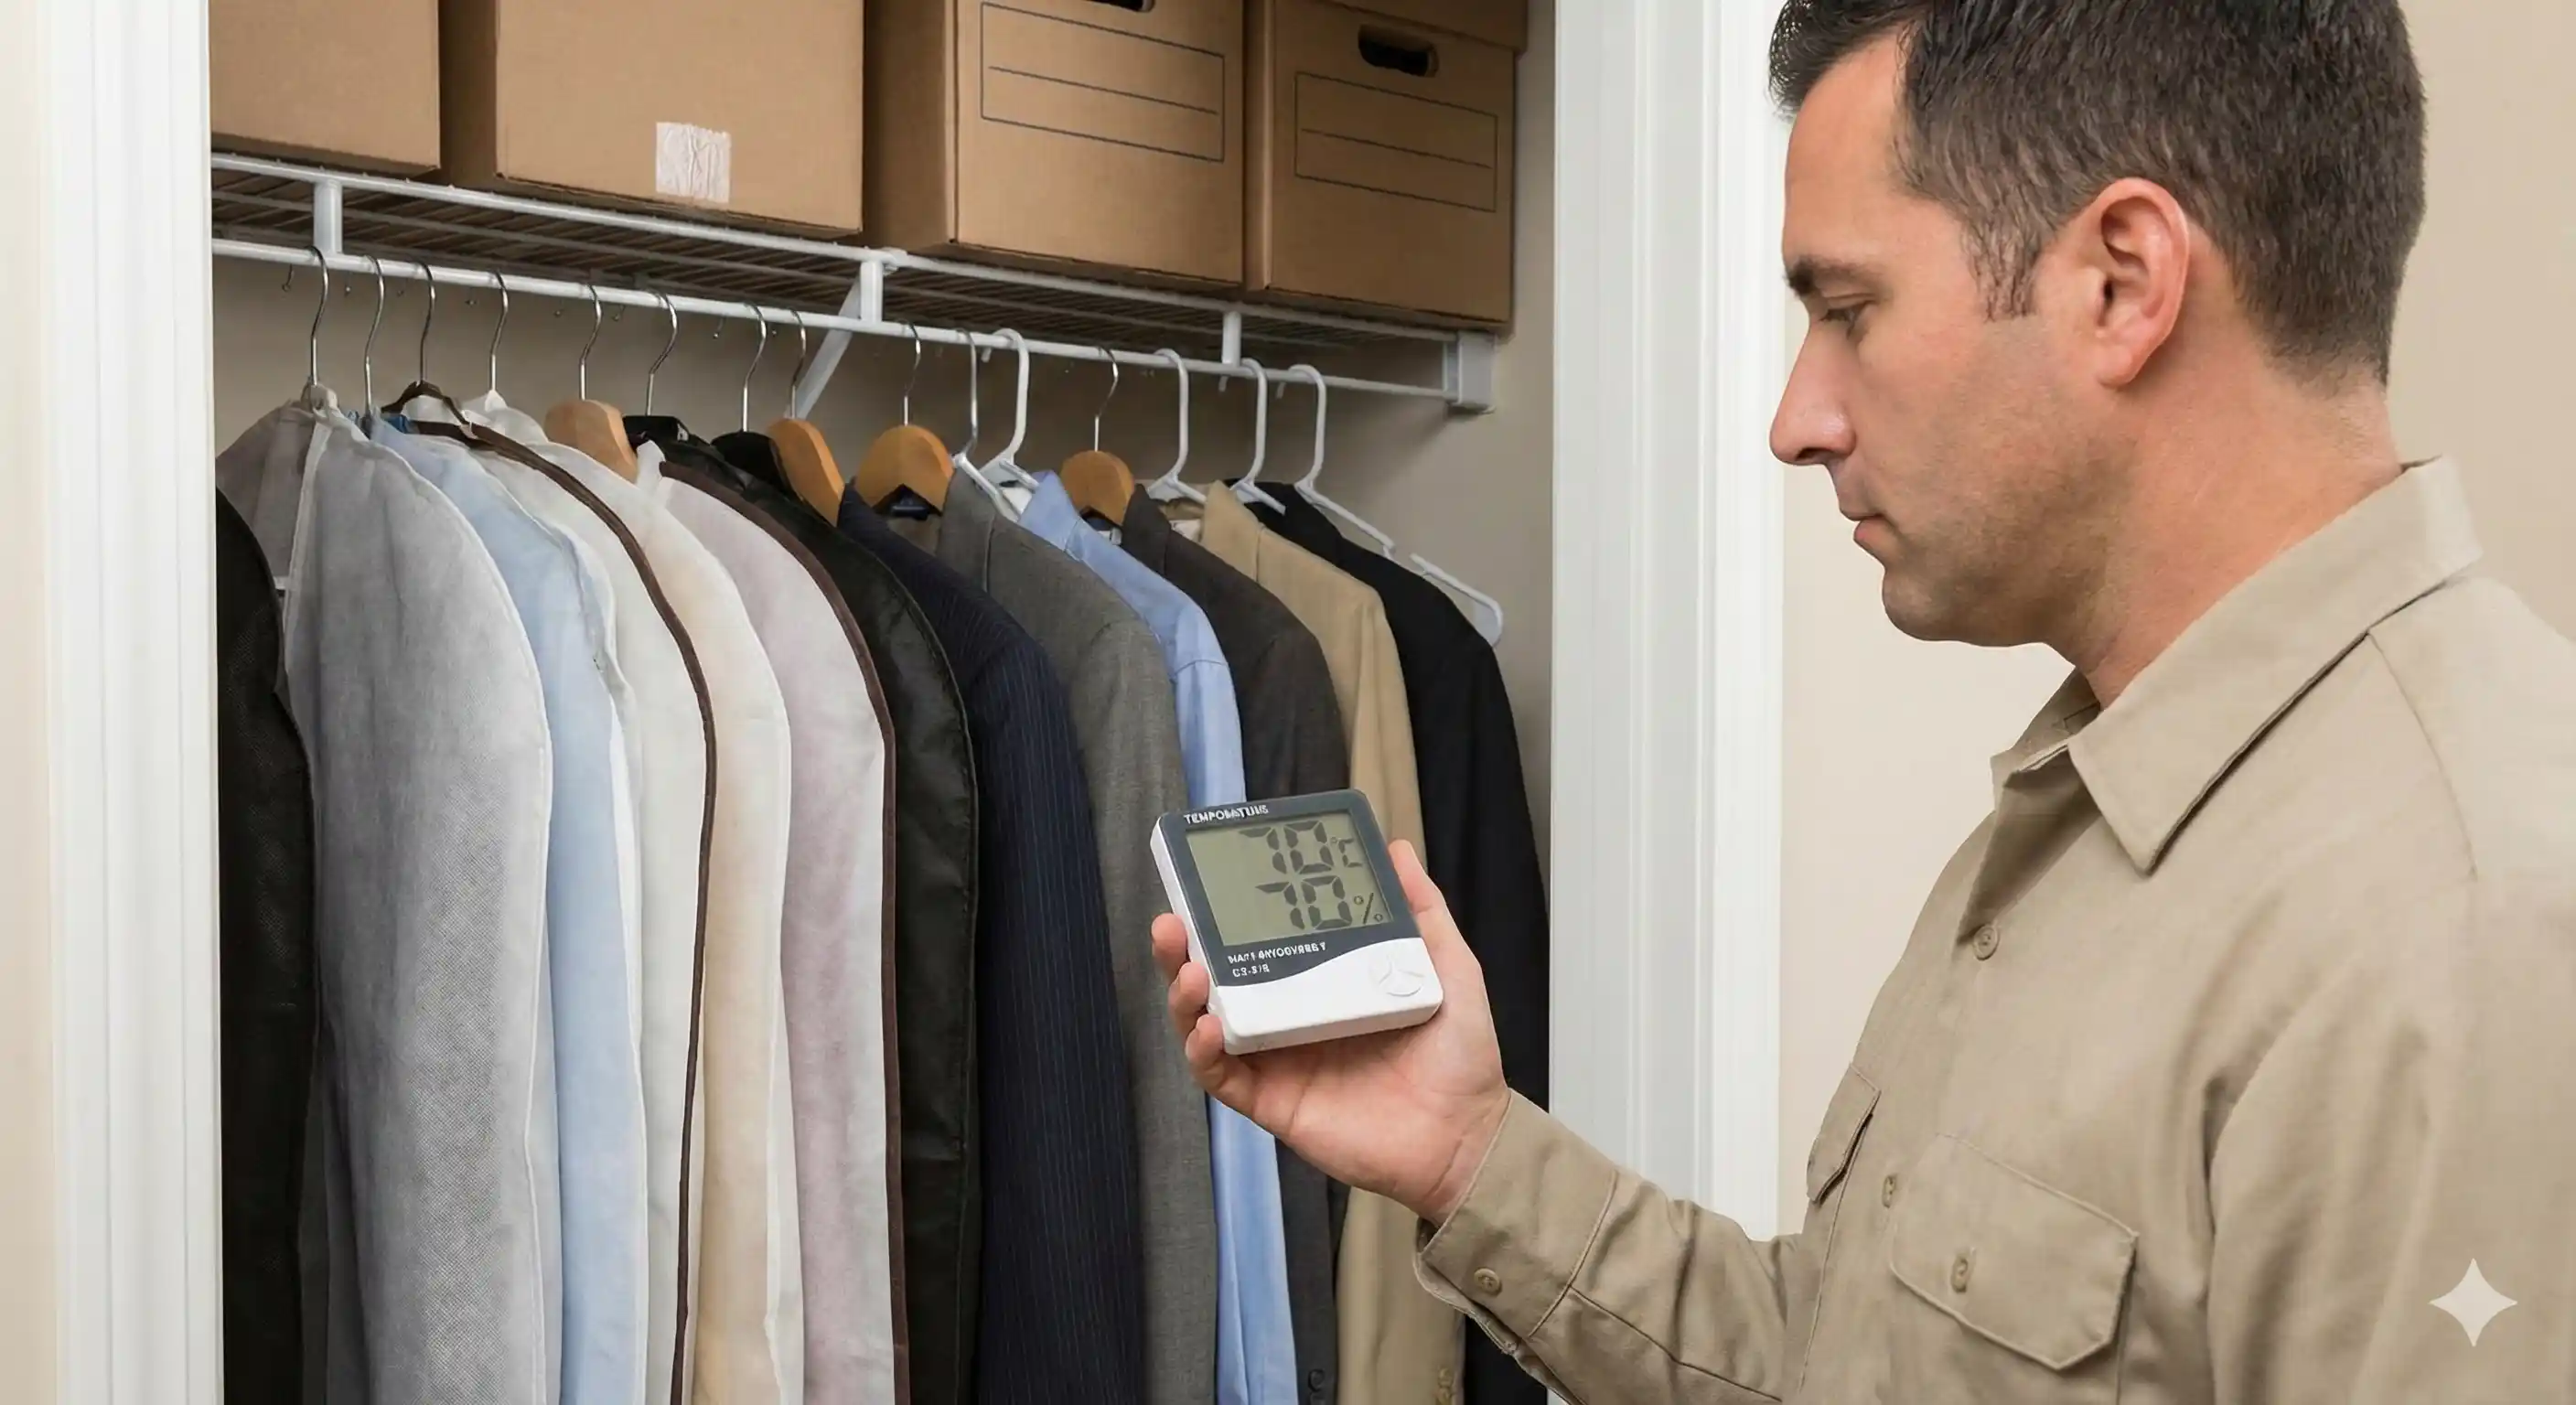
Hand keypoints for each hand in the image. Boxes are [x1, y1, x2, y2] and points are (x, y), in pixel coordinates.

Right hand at [1153, 840, 1510, 1224]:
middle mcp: (1292, 1017)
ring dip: (1186, 996)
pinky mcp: (1273, 1101)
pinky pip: (1223, 1076)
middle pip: (1221, 978)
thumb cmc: (1460, 1058)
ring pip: (1208, 1023)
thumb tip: (1396, 850)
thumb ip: (1422, 912)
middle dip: (1187, 949)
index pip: (1263, 943)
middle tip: (1173, 921)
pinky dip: (1203, 1053)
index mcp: (1324, 982)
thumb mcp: (1448, 969)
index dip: (1230, 916)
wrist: (1466, 1137)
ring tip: (1190, 970)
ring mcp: (1279, 1060)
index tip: (1211, 881)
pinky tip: (1208, 1029)